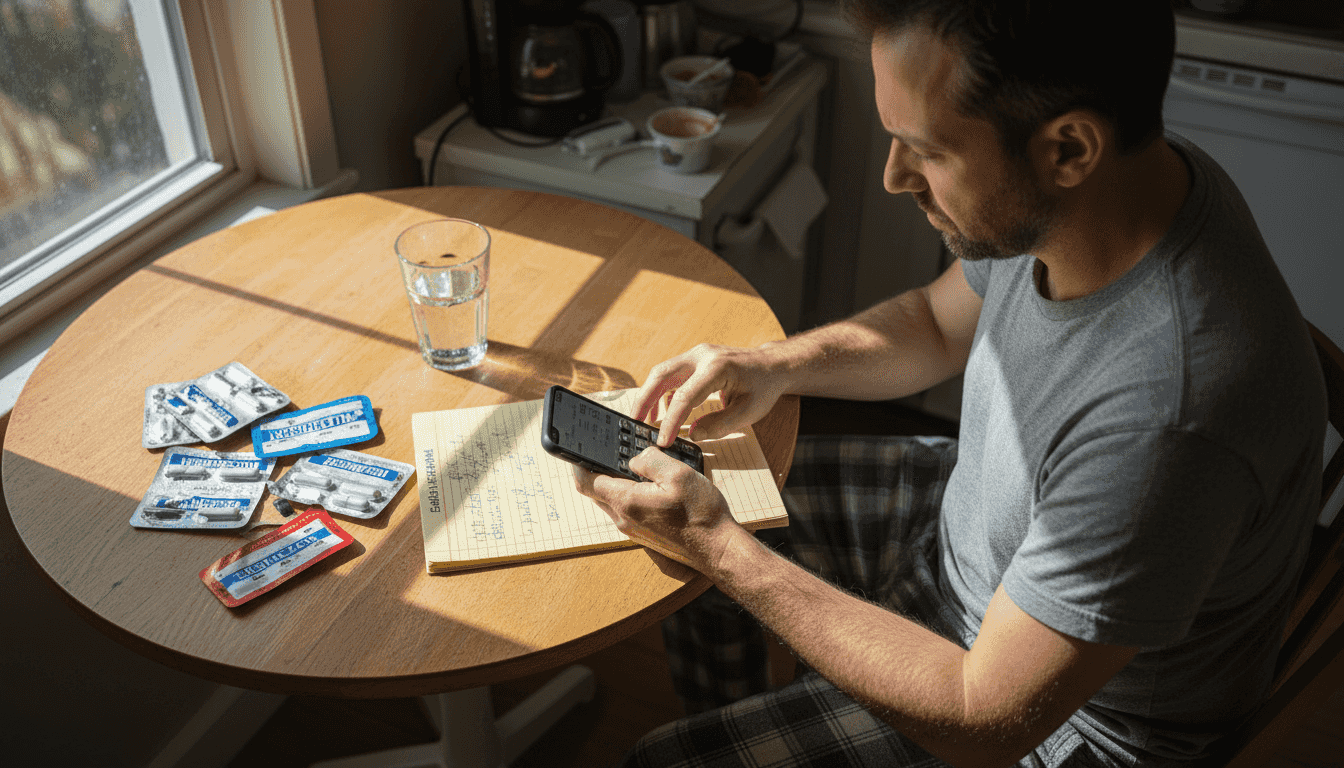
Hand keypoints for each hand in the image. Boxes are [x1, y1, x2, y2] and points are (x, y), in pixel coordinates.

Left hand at [573, 446, 739, 572]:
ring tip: (637, 468)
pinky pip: (628, 511)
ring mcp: (634, 530)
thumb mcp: (678, 474)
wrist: (717, 548)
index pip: (586, 481)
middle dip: (598, 470)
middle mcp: (624, 520)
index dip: (578, 462)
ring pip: (613, 501)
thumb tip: (635, 459)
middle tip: (611, 452)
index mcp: (627, 502)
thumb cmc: (701, 515)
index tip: (578, 449)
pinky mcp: (645, 535)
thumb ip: (650, 460)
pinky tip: (651, 487)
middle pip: (596, 492)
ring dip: (617, 483)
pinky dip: (631, 496)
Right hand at [634, 343, 788, 446]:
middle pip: (661, 375)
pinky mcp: (694, 360)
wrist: (772, 365)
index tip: (662, 441)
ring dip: (649, 396)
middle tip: (633, 423)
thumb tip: (693, 435)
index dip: (671, 421)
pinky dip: (662, 393)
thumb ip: (720, 425)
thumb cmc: (763, 387)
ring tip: (643, 421)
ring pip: (662, 373)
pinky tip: (662, 412)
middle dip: (644, 400)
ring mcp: (696, 355)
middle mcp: (701, 356)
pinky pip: (671, 375)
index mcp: (716, 368)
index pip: (685, 396)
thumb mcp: (749, 412)